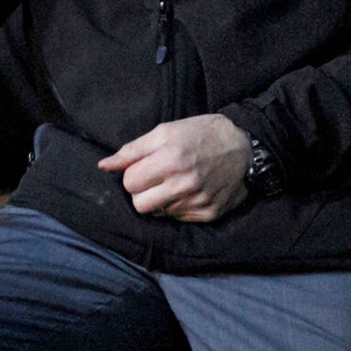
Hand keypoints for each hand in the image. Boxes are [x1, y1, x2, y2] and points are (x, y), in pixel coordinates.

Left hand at [99, 115, 251, 221]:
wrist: (246, 147)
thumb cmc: (202, 134)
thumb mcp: (166, 132)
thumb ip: (132, 150)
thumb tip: (104, 165)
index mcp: (170, 159)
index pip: (130, 183)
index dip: (134, 174)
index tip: (147, 167)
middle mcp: (184, 184)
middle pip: (140, 205)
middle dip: (142, 193)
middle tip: (156, 179)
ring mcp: (197, 202)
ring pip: (158, 213)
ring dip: (161, 199)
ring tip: (177, 182)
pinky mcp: (208, 214)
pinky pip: (178, 218)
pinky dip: (179, 206)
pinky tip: (190, 191)